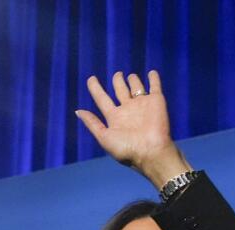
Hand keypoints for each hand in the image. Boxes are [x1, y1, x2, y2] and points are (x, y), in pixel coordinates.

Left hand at [76, 70, 191, 189]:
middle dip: (118, 81)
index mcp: (115, 118)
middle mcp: (128, 110)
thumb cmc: (127, 149)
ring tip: (130, 76)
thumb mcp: (104, 137)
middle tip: (117, 75)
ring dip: (133, 80)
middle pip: (120, 90)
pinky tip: (152, 72)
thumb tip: (77, 111)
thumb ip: (92, 123)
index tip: (91, 79)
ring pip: (136, 87)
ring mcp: (142, 105)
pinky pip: (155, 86)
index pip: (102, 99)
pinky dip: (154, 79)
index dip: (95, 88)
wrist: (151, 152)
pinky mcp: (156, 101)